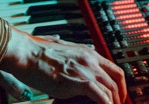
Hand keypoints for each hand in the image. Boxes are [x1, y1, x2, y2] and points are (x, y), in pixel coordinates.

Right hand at [0, 30, 126, 103]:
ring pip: (111, 89)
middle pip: (117, 80)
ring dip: (113, 102)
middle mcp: (91, 60)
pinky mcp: (79, 82)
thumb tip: (80, 58)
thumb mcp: (64, 50)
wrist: (28, 53)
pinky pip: (101, 96)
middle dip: (120, 95)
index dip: (120, 83)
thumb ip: (76, 56)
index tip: (118, 93)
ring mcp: (86, 70)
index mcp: (88, 53)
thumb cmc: (39, 53)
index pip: (114, 68)